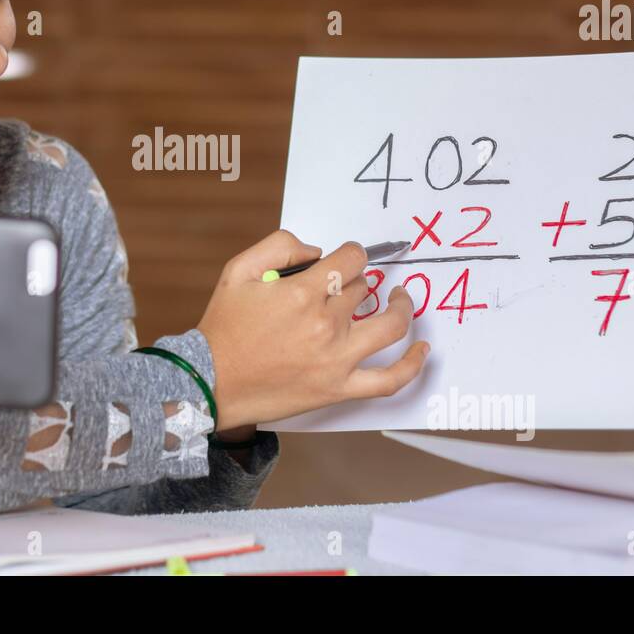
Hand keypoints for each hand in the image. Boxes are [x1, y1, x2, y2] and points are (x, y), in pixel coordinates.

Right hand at [198, 230, 429, 429]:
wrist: (211, 382)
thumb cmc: (223, 327)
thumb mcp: (238, 270)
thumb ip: (279, 245)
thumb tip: (317, 251)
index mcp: (303, 293)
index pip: (351, 259)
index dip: (350, 254)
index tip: (344, 260)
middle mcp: (326, 324)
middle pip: (363, 289)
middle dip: (353, 283)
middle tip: (340, 288)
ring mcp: (337, 359)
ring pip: (390, 325)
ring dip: (401, 307)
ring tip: (399, 299)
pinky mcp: (340, 388)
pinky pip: (390, 380)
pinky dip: (412, 364)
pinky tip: (423, 349)